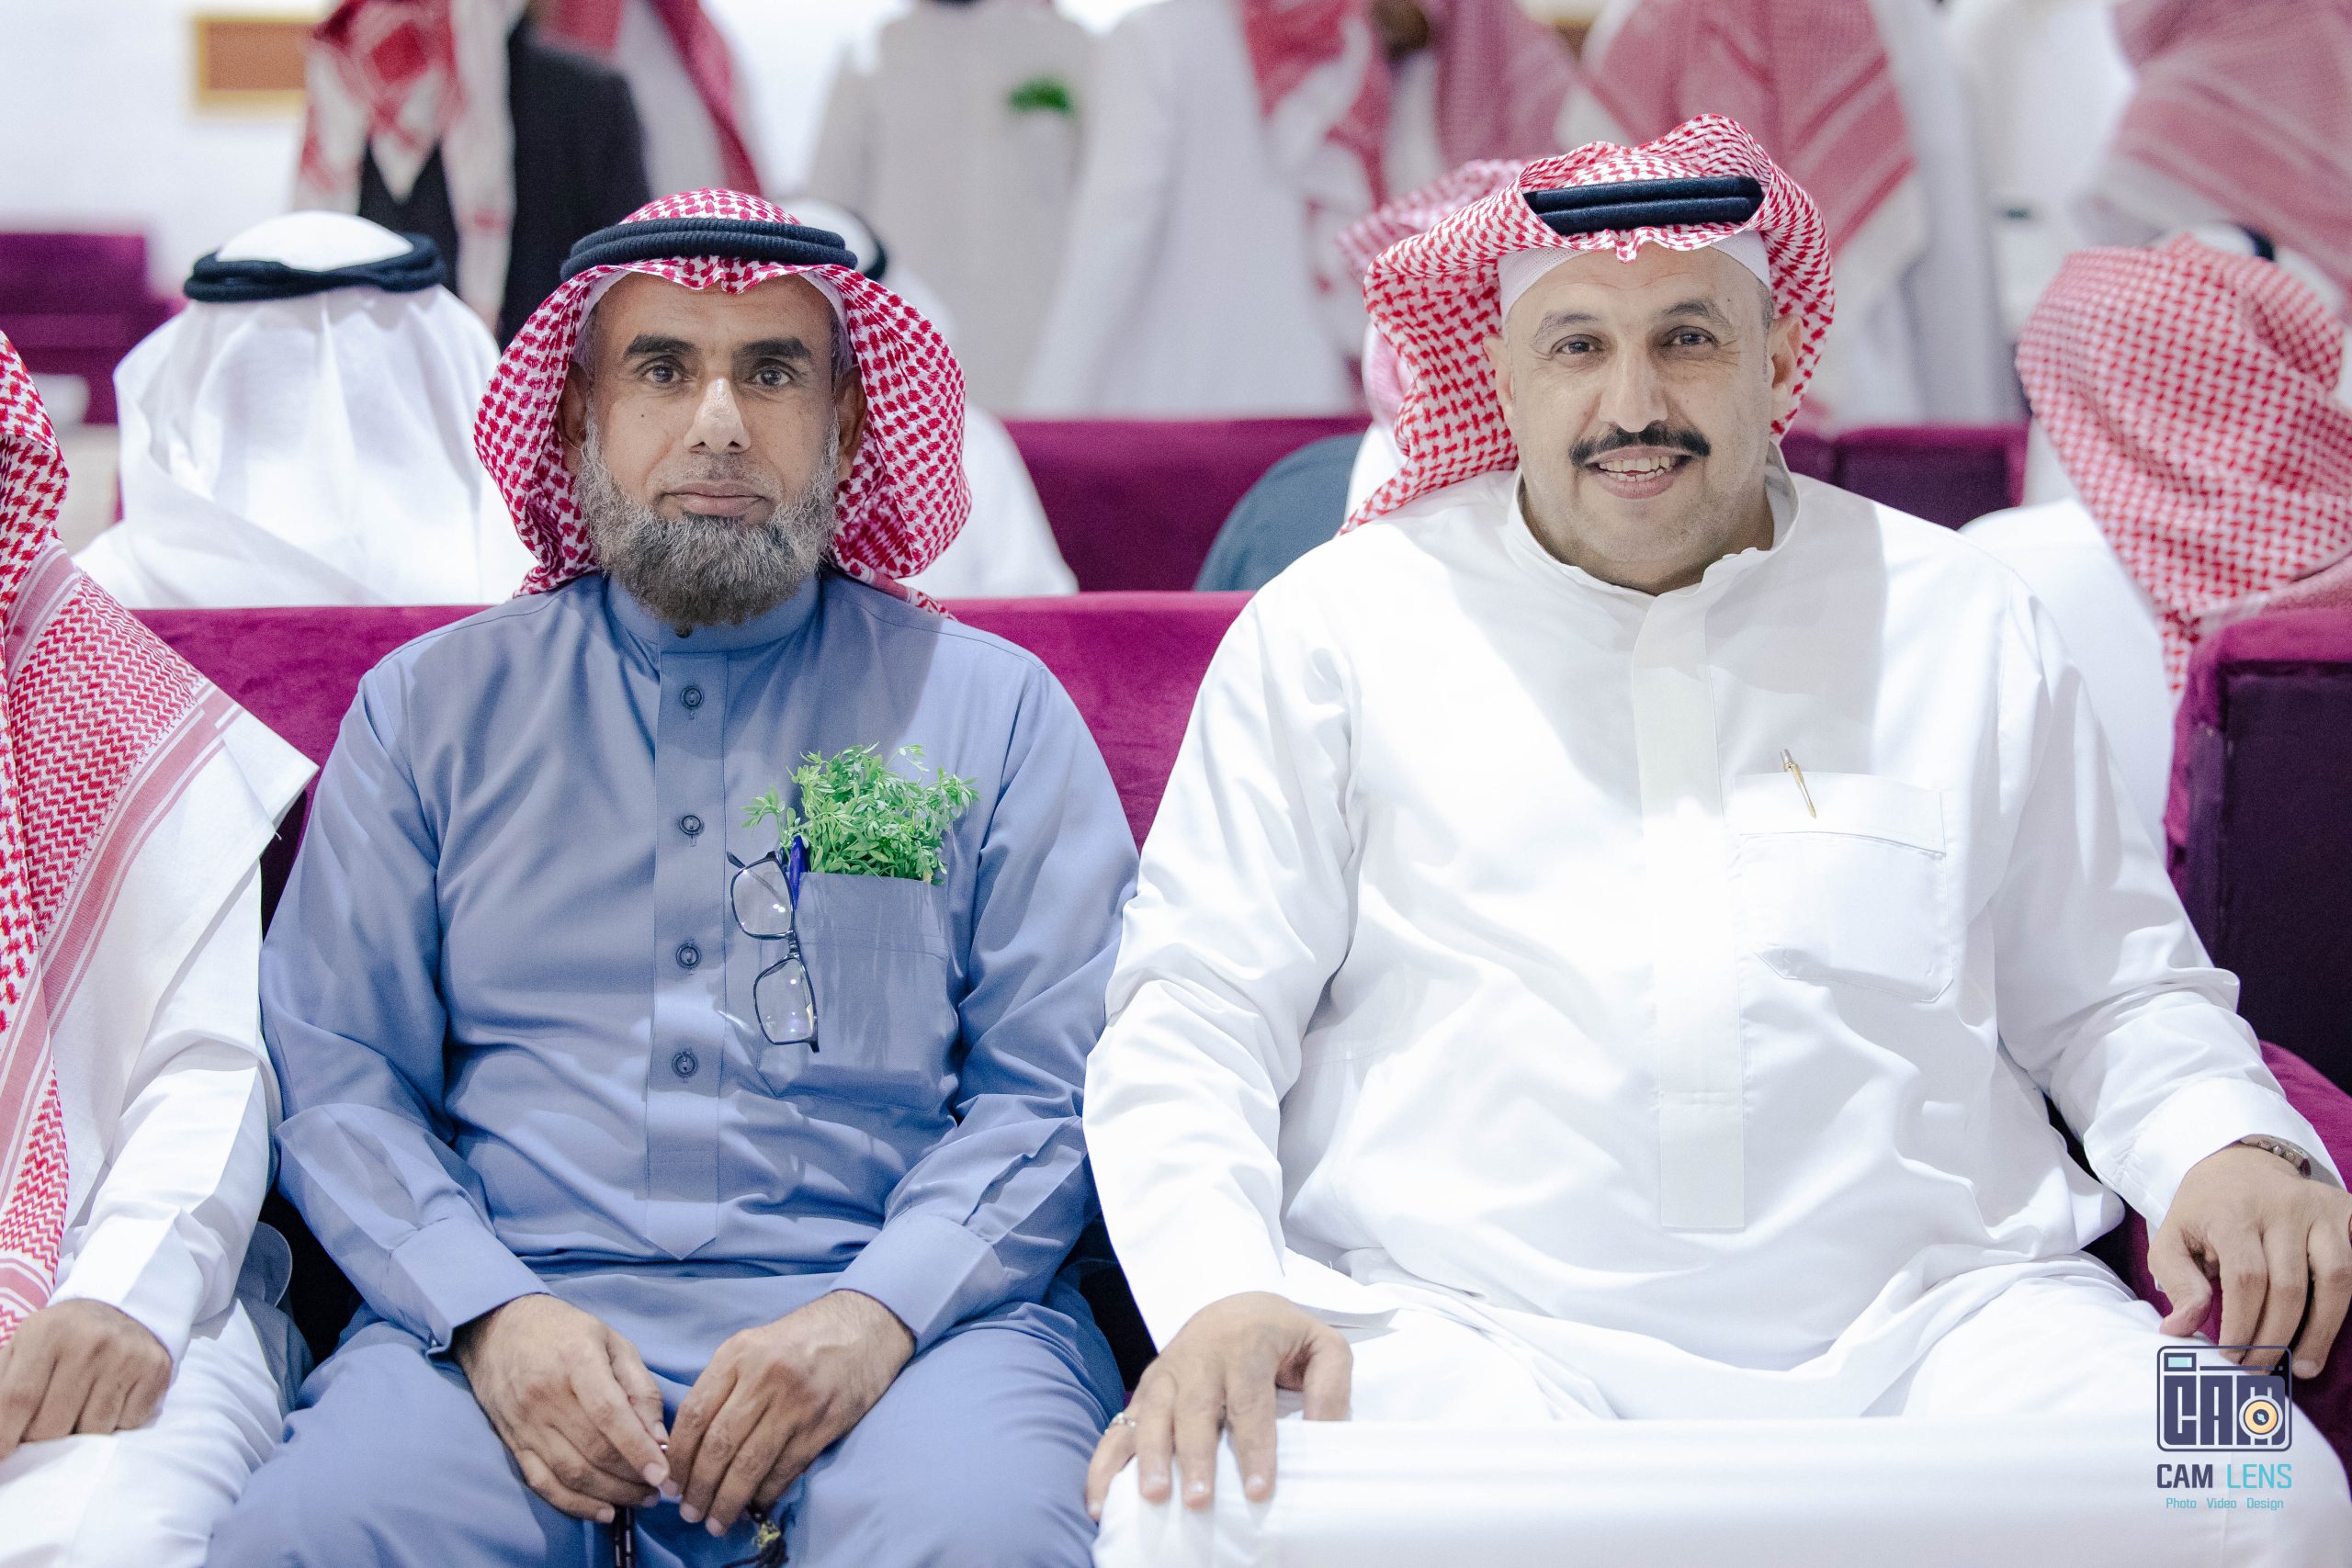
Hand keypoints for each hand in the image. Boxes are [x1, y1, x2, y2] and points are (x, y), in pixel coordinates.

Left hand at [0, 1299, 171, 1460]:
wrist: (125, 1310)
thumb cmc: (62, 1340)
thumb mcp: (23, 1347)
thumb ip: (1, 1386)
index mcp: (47, 1331)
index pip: (17, 1398)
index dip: (3, 1435)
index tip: (2, 1456)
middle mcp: (90, 1340)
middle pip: (52, 1424)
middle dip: (40, 1439)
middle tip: (41, 1428)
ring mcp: (127, 1355)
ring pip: (92, 1431)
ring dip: (79, 1435)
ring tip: (76, 1413)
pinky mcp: (155, 1369)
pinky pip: (126, 1424)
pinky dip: (114, 1425)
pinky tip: (109, 1403)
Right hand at [452, 1293, 670, 1522]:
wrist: (498, 1328)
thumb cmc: (565, 1331)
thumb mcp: (612, 1342)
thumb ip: (639, 1388)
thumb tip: (659, 1438)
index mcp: (577, 1361)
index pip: (609, 1415)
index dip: (638, 1449)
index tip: (663, 1475)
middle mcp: (546, 1395)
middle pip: (593, 1449)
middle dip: (631, 1477)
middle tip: (660, 1488)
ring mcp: (526, 1423)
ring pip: (571, 1472)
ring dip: (610, 1493)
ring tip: (640, 1499)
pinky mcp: (513, 1442)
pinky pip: (543, 1482)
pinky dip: (574, 1504)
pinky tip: (604, 1510)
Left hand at [667, 1289, 912, 1535]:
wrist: (864, 1326)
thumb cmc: (802, 1338)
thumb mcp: (753, 1344)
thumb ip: (723, 1384)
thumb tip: (691, 1444)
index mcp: (739, 1353)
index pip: (694, 1414)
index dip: (678, 1457)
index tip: (669, 1483)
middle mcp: (765, 1377)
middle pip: (719, 1445)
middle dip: (699, 1487)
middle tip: (688, 1511)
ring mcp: (797, 1402)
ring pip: (750, 1464)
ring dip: (728, 1499)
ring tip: (716, 1520)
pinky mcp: (824, 1422)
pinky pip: (786, 1468)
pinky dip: (766, 1492)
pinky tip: (755, 1504)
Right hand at [1084, 1291, 1349, 1521]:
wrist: (1234, 1303)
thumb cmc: (1282, 1335)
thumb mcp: (1322, 1346)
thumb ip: (1332, 1386)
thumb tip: (1328, 1434)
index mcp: (1245, 1343)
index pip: (1250, 1401)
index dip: (1253, 1447)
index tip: (1257, 1491)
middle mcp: (1199, 1356)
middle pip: (1195, 1409)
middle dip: (1195, 1457)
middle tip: (1199, 1500)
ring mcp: (1166, 1372)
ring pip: (1154, 1415)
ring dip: (1151, 1457)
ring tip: (1153, 1497)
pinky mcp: (1145, 1389)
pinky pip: (1120, 1425)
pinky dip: (1106, 1462)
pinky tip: (1100, 1500)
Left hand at [2151, 1143, 2351, 1377]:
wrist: (2239, 1162)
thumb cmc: (2205, 1211)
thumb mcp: (2172, 1237)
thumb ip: (2176, 1282)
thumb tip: (2179, 1330)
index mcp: (2233, 1213)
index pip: (2245, 1279)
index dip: (2242, 1325)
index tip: (2232, 1357)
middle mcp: (2281, 1207)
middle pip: (2290, 1287)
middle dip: (2277, 1337)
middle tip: (2262, 1366)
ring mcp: (2320, 1208)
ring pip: (2336, 1279)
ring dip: (2321, 1330)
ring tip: (2303, 1367)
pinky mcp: (2346, 1211)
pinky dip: (2350, 1303)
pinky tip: (2332, 1330)